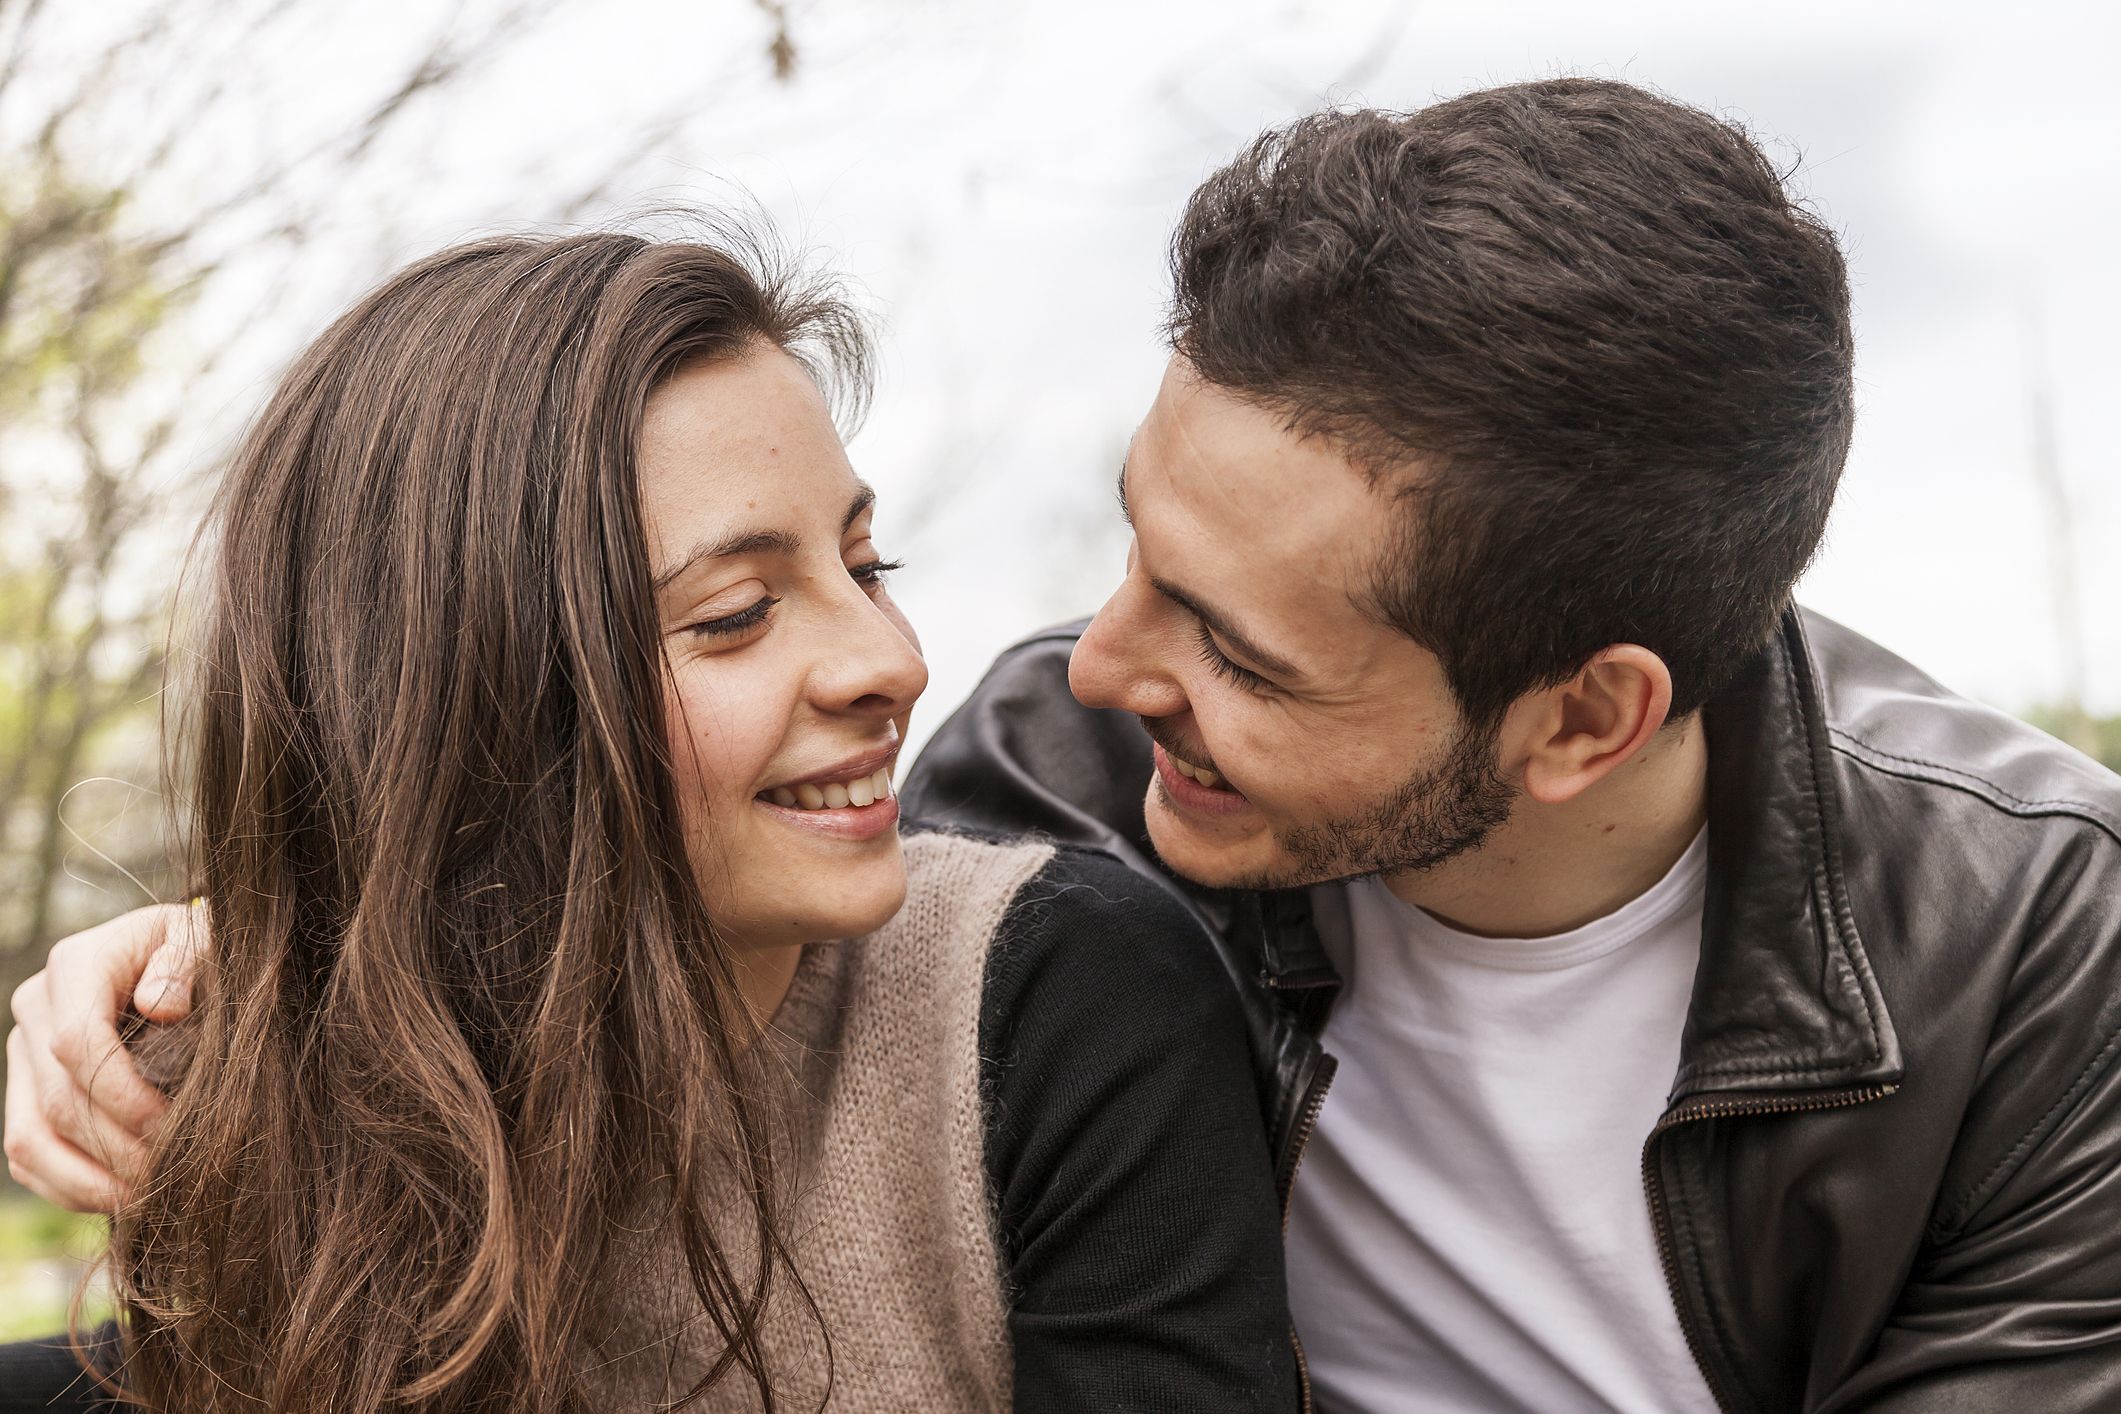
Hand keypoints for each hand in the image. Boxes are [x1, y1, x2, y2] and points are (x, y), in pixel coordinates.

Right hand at [4, 902, 203, 1210]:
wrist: (185, 960)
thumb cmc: (206, 952)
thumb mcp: (209, 942)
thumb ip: (185, 965)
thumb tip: (161, 1006)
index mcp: (76, 965)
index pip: (76, 1042)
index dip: (123, 1094)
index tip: (173, 1125)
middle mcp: (36, 1008)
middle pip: (58, 1099)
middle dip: (118, 1148)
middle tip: (176, 1174)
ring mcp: (25, 1054)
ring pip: (30, 1139)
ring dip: (89, 1182)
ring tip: (149, 1200)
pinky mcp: (27, 1092)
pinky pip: (28, 1155)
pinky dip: (70, 1187)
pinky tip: (121, 1200)